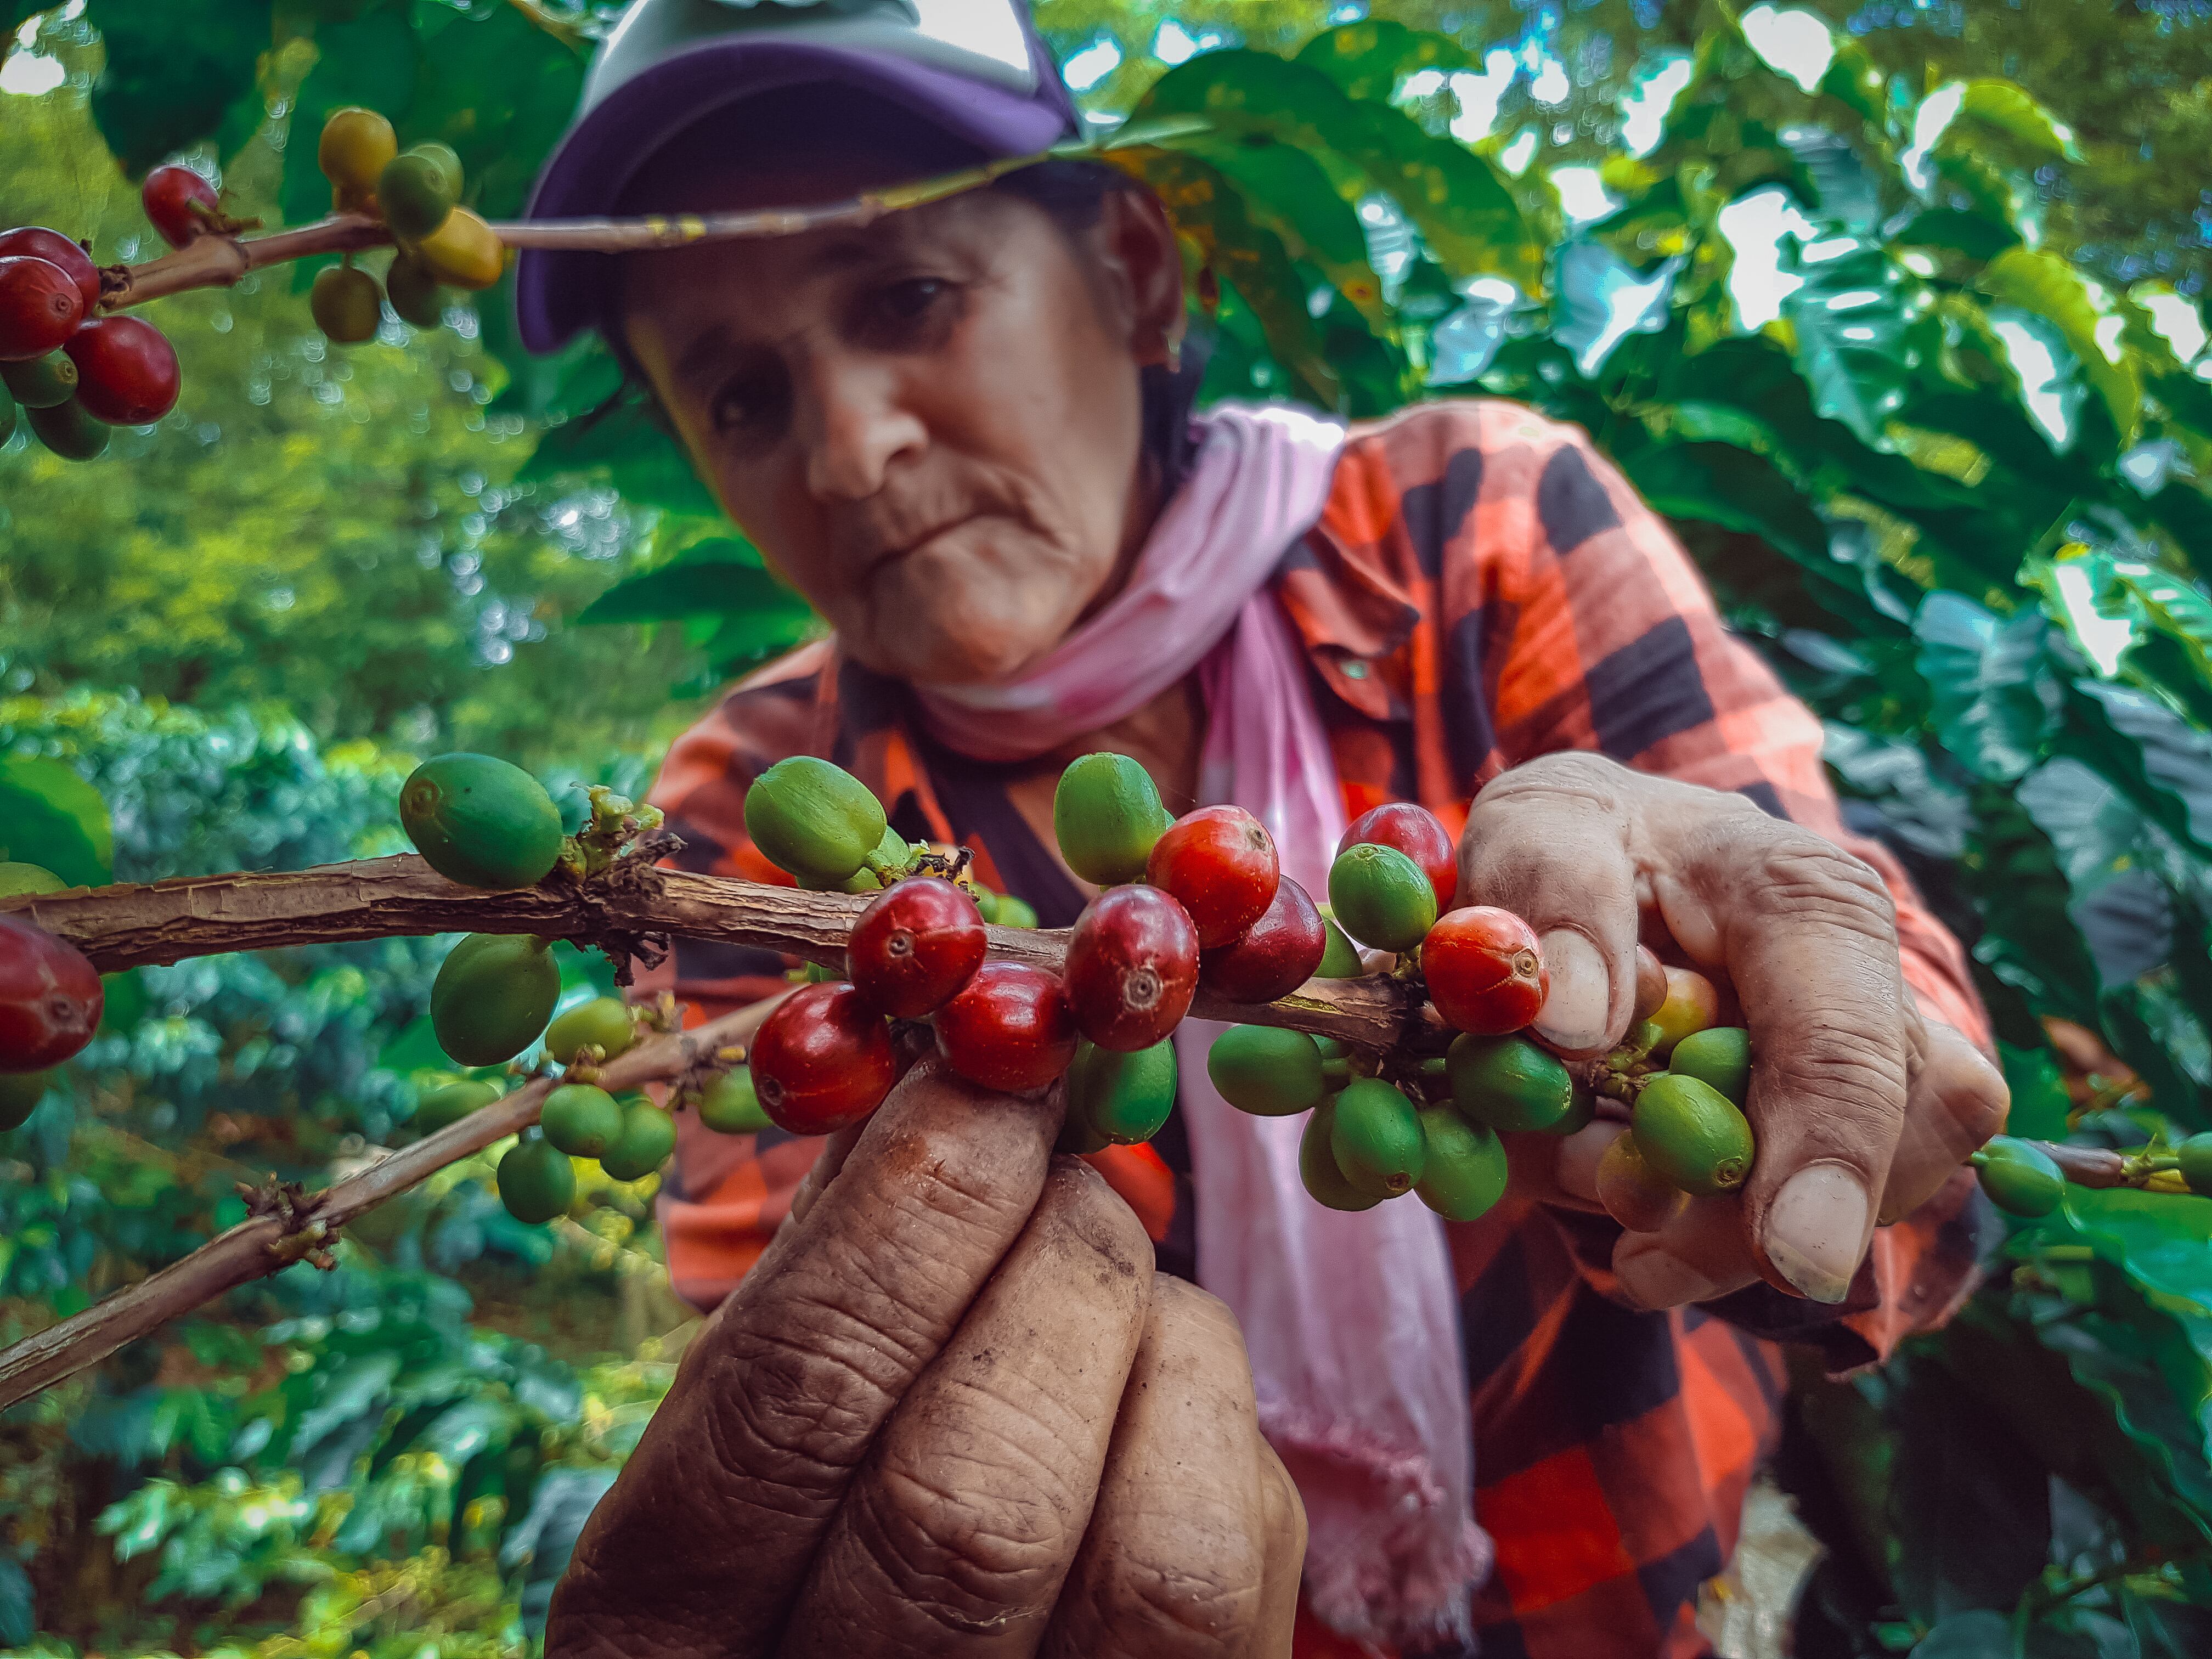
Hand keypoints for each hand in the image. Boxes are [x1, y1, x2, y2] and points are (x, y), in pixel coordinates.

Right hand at [546, 1059, 1304, 1658]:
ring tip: (1102, 1269)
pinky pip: (1245, 1561)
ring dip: (1151, 1341)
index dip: (897, 1220)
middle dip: (1046, 1267)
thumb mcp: (737, 1431)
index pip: (786, 1412)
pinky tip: (1153, 1385)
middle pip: (978, 1501)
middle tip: (1053, 1151)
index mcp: (662, 1636)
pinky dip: (1215, 1415)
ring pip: (1159, 1561)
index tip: (973, 1076)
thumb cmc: (794, 1529)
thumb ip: (816, 1283)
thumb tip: (936, 1084)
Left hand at [1457, 752, 2008, 1307]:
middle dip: (1741, 1219)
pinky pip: (1774, 1228)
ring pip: (1832, 1207)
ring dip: (1704, 1229)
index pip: (1848, 1042)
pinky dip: (1689, 1238)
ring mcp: (1863, 1072)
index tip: (1792, 1259)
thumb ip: (1549, 897)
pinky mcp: (1822, 1137)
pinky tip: (1617, 1198)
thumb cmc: (1575, 839)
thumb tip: (1573, 1021)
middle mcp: (1868, 989)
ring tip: (1587, 1172)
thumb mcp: (1537, 825)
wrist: (1600, 864)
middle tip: (1624, 1224)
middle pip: (1876, 1151)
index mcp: (1806, 899)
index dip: (1832, 1154)